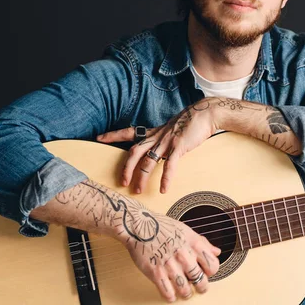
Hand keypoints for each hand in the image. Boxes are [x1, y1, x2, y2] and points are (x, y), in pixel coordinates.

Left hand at [97, 98, 220, 193]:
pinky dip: (166, 178)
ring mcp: (167, 141)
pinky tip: (163, 189)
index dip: (113, 135)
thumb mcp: (171, 129)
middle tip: (122, 182)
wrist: (206, 114)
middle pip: (134, 151)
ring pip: (148, 160)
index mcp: (154, 132)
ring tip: (138, 190)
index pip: (129, 132)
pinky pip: (169, 164)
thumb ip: (163, 139)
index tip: (99, 138)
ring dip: (142, 177)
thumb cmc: (190, 122)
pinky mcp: (179, 146)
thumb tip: (158, 148)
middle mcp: (157, 136)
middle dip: (126, 167)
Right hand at [117, 209, 221, 301]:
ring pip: (185, 289)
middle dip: (201, 287)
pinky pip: (167, 292)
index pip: (213, 266)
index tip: (207, 272)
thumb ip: (203, 242)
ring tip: (185, 291)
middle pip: (201, 281)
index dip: (211, 271)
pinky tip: (171, 293)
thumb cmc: (162, 226)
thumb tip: (216, 251)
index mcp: (194, 244)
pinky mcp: (156, 273)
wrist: (139, 225)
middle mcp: (184, 255)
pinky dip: (171, 296)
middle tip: (199, 287)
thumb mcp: (187, 231)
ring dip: (186, 293)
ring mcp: (170, 265)